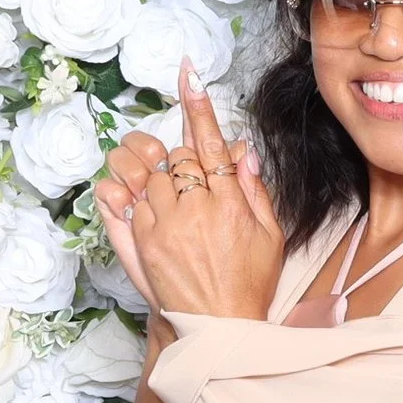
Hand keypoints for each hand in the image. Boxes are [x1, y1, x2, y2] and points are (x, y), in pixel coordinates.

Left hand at [121, 61, 284, 320]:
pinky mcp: (142, 243)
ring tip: (176, 204)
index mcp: (231, 204)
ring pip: (151, 176)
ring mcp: (164, 226)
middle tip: (194, 184)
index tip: (188, 73)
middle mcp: (196, 209)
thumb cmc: (249, 284)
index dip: (199, 105)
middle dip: (184, 161)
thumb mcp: (270, 236)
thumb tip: (242, 152)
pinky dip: (140, 201)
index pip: (211, 142)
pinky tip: (152, 212)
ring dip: (160, 180)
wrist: (218, 328)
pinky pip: (132, 204)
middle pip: (178, 156)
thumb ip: (254, 190)